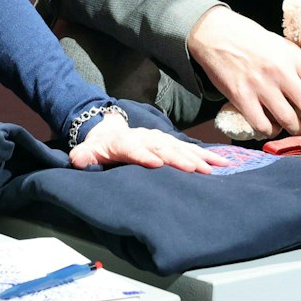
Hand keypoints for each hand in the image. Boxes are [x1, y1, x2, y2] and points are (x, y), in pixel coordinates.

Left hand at [69, 110, 228, 172]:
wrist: (110, 131)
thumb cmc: (100, 147)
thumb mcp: (87, 151)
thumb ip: (83, 157)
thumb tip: (79, 159)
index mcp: (124, 142)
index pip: (133, 148)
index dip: (143, 155)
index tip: (156, 163)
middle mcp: (145, 138)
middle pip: (162, 148)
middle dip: (179, 158)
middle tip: (195, 170)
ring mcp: (159, 139)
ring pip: (179, 148)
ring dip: (197, 158)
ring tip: (214, 168)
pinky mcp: (170, 144)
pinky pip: (189, 149)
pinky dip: (206, 155)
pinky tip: (222, 162)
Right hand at [187, 5, 300, 137]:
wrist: (215, 33)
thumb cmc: (251, 39)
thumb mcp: (281, 45)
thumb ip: (298, 65)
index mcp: (292, 56)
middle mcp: (280, 71)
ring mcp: (260, 85)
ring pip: (288, 120)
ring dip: (296, 129)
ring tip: (297, 128)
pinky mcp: (241, 97)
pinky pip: (262, 124)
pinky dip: (270, 130)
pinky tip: (271, 126)